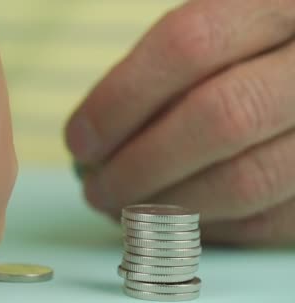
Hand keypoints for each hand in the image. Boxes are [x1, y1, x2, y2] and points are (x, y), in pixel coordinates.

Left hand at [65, 0, 294, 245]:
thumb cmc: (249, 57)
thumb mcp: (222, 30)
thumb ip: (165, 69)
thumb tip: (91, 138)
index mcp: (278, 5)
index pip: (189, 44)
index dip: (120, 99)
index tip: (80, 140)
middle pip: (219, 118)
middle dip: (138, 165)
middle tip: (96, 188)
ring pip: (246, 180)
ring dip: (166, 207)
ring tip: (124, 210)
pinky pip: (267, 220)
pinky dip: (206, 228)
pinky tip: (171, 221)